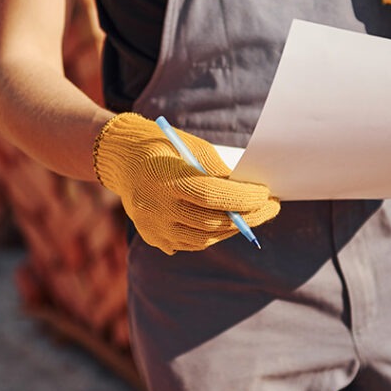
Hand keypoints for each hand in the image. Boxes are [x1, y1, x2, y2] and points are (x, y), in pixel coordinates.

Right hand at [93, 113, 279, 253]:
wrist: (121, 158)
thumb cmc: (162, 146)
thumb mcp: (191, 147)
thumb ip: (217, 169)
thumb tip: (248, 191)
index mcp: (165, 179)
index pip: (214, 196)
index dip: (244, 198)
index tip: (267, 195)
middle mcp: (156, 207)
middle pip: (212, 221)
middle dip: (248, 217)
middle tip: (269, 208)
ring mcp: (152, 226)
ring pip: (204, 238)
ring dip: (232, 229)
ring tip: (251, 216)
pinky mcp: (152, 237)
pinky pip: (190, 244)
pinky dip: (212, 235)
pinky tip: (226, 223)